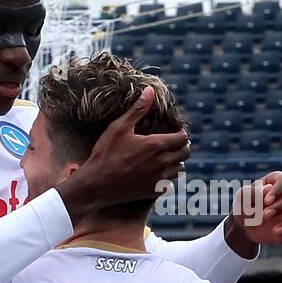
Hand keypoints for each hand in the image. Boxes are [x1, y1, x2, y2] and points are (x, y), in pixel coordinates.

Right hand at [58, 86, 190, 221]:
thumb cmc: (105, 154)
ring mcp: (159, 178)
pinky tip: (156, 173)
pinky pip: (169, 183)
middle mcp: (162, 162)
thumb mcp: (119, 128)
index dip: (181, 133)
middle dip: (182, 146)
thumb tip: (150, 91)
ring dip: (175, 161)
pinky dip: (167, 177)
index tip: (175, 131)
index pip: (183, 137)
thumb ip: (137, 110)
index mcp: (157, 145)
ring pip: (179, 168)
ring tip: (165, 157)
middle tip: (172, 143)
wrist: (95, 185)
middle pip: (185, 153)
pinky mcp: (153, 191)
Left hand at [228, 171, 281, 249]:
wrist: (246, 227)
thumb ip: (252, 192)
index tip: (266, 201)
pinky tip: (278, 238)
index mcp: (277, 181)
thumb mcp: (242, 199)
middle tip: (266, 215)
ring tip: (275, 231)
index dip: (278, 189)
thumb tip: (268, 188)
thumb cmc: (245, 207)